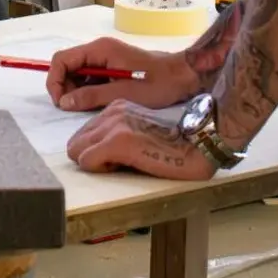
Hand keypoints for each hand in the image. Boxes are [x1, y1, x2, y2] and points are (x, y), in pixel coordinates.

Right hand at [46, 37, 199, 113]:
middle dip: (64, 87)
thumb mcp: (123, 94)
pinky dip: (88, 90)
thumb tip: (64, 101)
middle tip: (71, 108)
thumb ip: (91, 96)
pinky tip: (97, 103)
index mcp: (100, 50)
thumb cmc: (157, 84)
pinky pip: (91, 77)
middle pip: (68, 65)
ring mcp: (107, 57)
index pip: (62, 59)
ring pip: (78, 72)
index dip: (55, 80)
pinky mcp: (113, 66)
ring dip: (76, 90)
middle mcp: (100, 50)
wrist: (184, 77)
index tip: (60, 102)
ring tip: (85, 108)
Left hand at [66, 98, 215, 179]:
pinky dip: (101, 169)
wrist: (201, 141)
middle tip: (118, 163)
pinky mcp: (117, 142)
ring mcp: (114, 126)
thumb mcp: (142, 131)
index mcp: (118, 107)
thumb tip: (102, 156)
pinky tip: (124, 166)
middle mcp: (112, 112)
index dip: (97, 151)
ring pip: (77, 151)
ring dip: (96, 163)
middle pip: (76, 142)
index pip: (86, 133)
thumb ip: (120, 135)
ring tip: (123, 164)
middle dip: (91, 157)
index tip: (118, 157)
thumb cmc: (178, 143)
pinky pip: (87, 161)